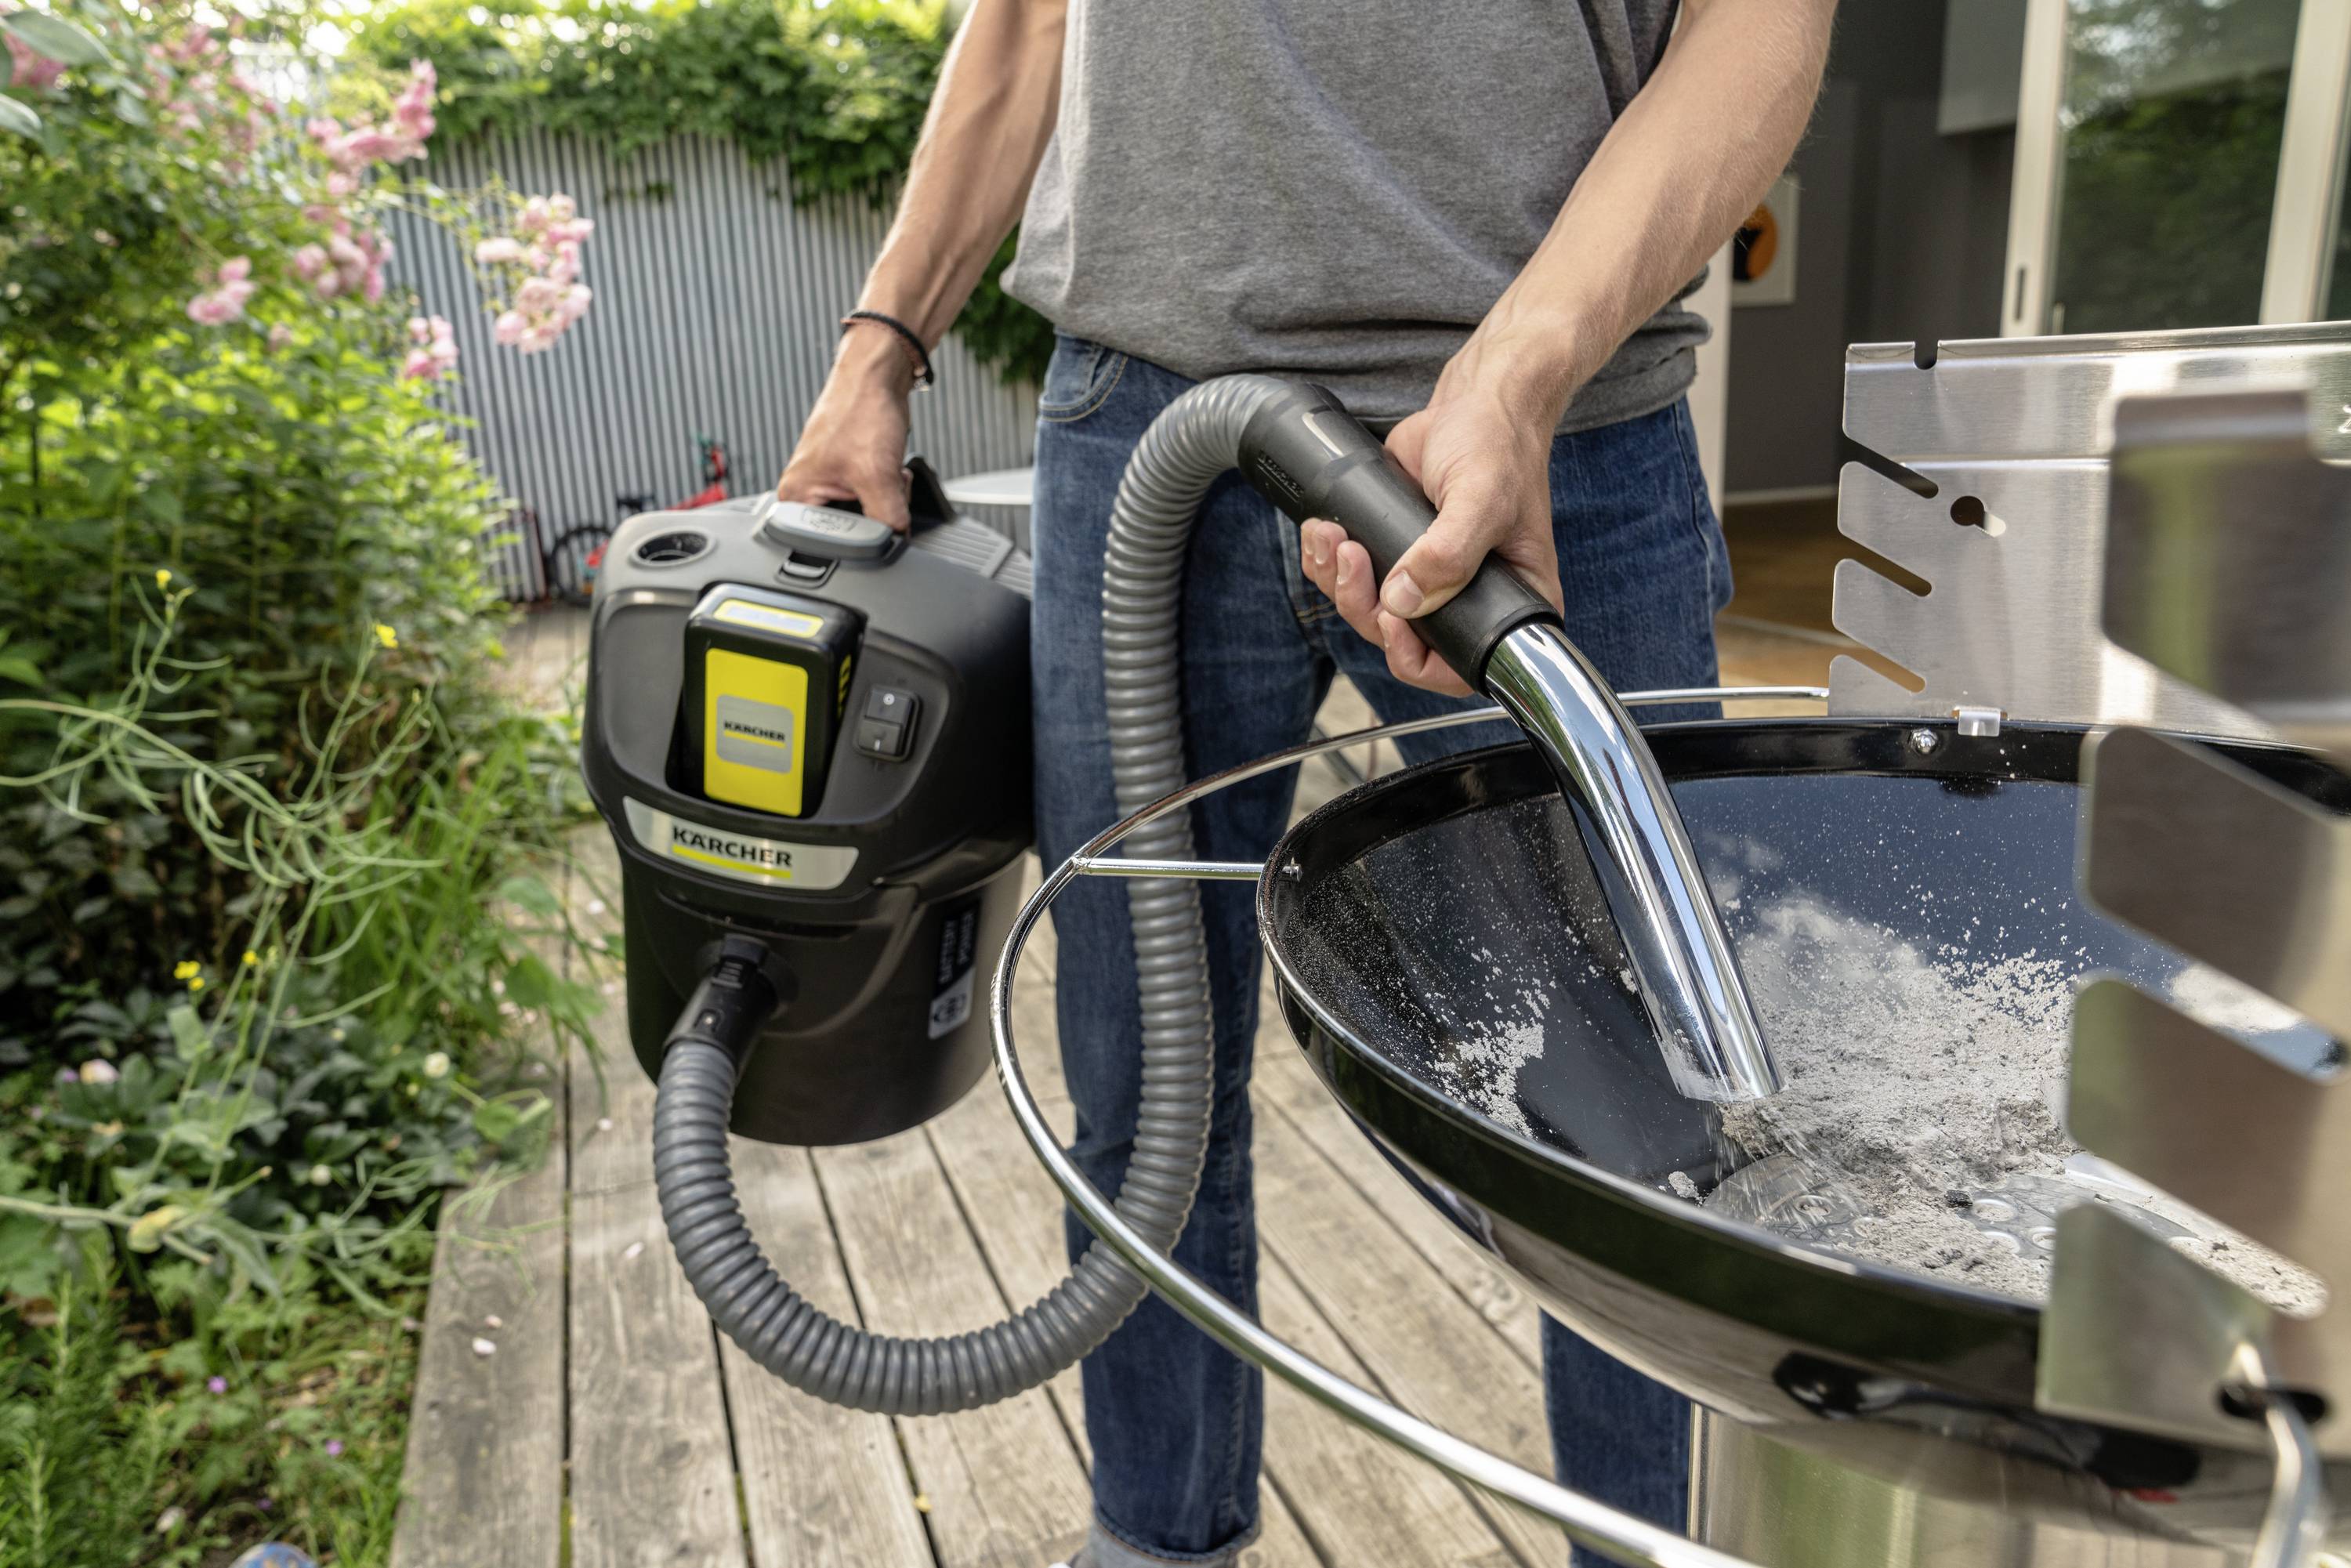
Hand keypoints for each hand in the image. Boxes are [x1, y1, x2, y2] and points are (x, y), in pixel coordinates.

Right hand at [775, 326, 916, 528]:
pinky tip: (887, 464)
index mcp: (796, 497)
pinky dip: (888, 484)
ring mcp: (826, 481)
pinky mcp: (846, 473)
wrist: (877, 374)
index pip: (832, 542)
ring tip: (882, 466)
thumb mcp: (878, 475)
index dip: (866, 533)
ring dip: (887, 495)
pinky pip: (874, 495)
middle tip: (881, 478)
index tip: (881, 510)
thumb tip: (898, 544)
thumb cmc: (862, 409)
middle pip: (852, 529)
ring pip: (868, 513)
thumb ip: (888, 519)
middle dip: (879, 510)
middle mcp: (805, 492)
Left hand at [1297, 363, 1561, 694]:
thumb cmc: (1497, 446)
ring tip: (1333, 538)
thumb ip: (1448, 553)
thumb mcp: (1480, 498)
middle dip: (1364, 607)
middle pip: (1402, 641)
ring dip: (1339, 583)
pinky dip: (1328, 562)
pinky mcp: (1396, 554)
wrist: (1474, 403)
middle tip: (1353, 558)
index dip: (1418, 660)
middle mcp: (1468, 601)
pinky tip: (1322, 531)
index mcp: (1509, 604)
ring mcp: (1429, 581)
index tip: (1392, 621)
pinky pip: (1354, 579)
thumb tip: (1403, 601)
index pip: (1461, 668)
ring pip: (1371, 613)